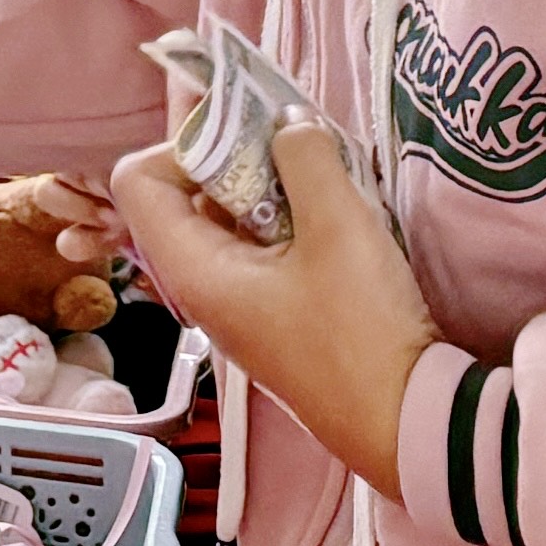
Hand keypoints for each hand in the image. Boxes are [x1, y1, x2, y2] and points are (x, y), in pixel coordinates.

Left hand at [108, 117, 441, 495]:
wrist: (407, 424)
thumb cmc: (362, 329)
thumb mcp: (338, 226)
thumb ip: (305, 158)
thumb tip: (286, 121)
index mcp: (193, 270)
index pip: (138, 182)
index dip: (183, 146)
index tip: (246, 139)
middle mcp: (201, 291)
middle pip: (182, 199)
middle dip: (232, 161)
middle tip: (292, 148)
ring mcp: (238, 309)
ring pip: (226, 225)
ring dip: (267, 191)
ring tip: (322, 178)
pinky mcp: (274, 320)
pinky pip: (259, 253)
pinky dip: (286, 224)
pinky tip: (336, 218)